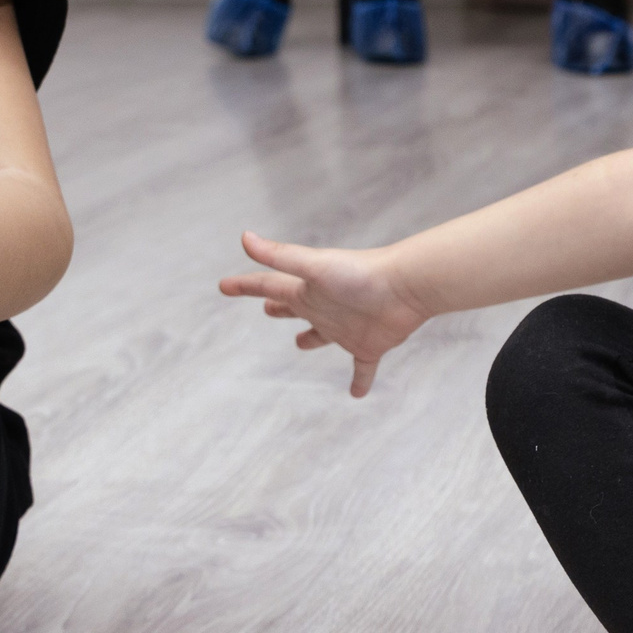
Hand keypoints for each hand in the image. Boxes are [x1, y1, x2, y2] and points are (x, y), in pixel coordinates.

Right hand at [220, 231, 428, 397]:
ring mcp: (347, 328)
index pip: (268, 286)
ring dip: (312, 339)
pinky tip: (356, 395)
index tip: (224, 286)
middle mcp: (324, 308)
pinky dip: (360, 381)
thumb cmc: (361, 273)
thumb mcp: (314, 266)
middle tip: (267, 308)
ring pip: (322, 336)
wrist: (408, 286)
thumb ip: (280, 256)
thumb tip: (244, 237)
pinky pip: (362, 368)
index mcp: (307, 290)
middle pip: (295, 308)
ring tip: (301, 344)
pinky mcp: (370, 346)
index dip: (245, 286)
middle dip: (279, 307)